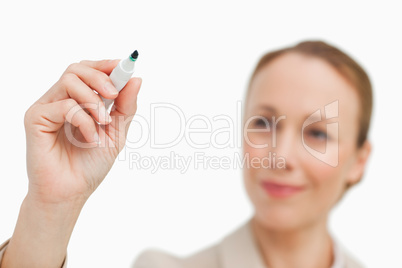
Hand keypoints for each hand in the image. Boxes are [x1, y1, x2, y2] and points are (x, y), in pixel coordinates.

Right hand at [24, 59, 141, 205]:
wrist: (71, 193)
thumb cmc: (90, 165)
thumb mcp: (117, 132)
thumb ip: (125, 106)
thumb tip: (136, 78)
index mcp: (78, 101)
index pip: (88, 71)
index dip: (106, 65)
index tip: (125, 65)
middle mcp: (60, 100)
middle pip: (76, 69)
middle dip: (100, 77)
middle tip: (114, 95)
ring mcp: (46, 108)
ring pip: (69, 81)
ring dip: (93, 101)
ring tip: (104, 123)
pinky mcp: (35, 119)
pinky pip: (64, 106)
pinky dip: (84, 121)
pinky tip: (90, 139)